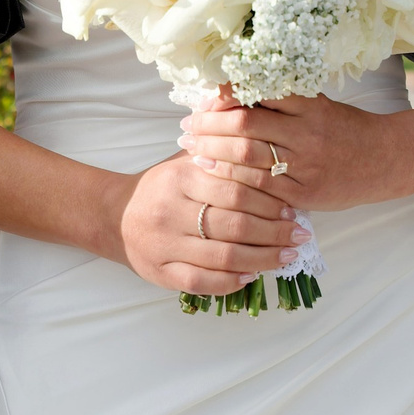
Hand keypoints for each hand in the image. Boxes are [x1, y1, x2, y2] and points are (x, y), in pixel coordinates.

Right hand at [104, 153, 304, 295]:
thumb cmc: (161, 186)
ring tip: (286, 256)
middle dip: (274, 232)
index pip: (235, 190)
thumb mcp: (184, 159)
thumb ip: (219, 149)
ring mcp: (164, 244)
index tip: (294, 209)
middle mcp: (171, 211)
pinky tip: (252, 275)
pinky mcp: (159, 272)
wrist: (113, 215)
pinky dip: (231, 282)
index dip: (270, 202)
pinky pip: (201, 282)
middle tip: (300, 235)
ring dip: (262, 259)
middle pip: (234, 225)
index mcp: (181, 178)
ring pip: (223, 257)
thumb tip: (257, 132)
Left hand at [179, 91, 413, 210]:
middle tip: (187, 127)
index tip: (204, 101)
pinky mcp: (307, 192)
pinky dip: (234, 180)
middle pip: (245, 126)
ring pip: (249, 157)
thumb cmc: (348, 128)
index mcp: (308, 104)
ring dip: (213, 153)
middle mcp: (306, 132)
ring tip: (192, 149)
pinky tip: (215, 175)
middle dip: (209, 126)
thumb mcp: (319, 104)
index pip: (255, 94)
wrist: (388, 158)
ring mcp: (306, 165)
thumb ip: (282, 101)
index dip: (223, 97)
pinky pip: (262, 188)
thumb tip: (232, 97)